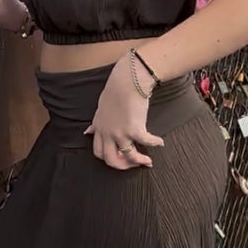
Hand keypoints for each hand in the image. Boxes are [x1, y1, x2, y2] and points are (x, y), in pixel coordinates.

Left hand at [86, 53, 164, 170]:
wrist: (127, 80)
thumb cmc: (116, 91)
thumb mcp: (100, 109)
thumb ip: (96, 124)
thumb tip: (87, 132)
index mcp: (100, 128)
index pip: (98, 152)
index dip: (109, 158)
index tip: (120, 157)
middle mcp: (108, 133)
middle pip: (110, 160)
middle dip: (123, 166)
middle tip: (133, 164)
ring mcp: (120, 132)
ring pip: (128, 156)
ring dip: (140, 161)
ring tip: (148, 161)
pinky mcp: (135, 129)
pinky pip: (146, 142)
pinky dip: (154, 143)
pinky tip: (160, 142)